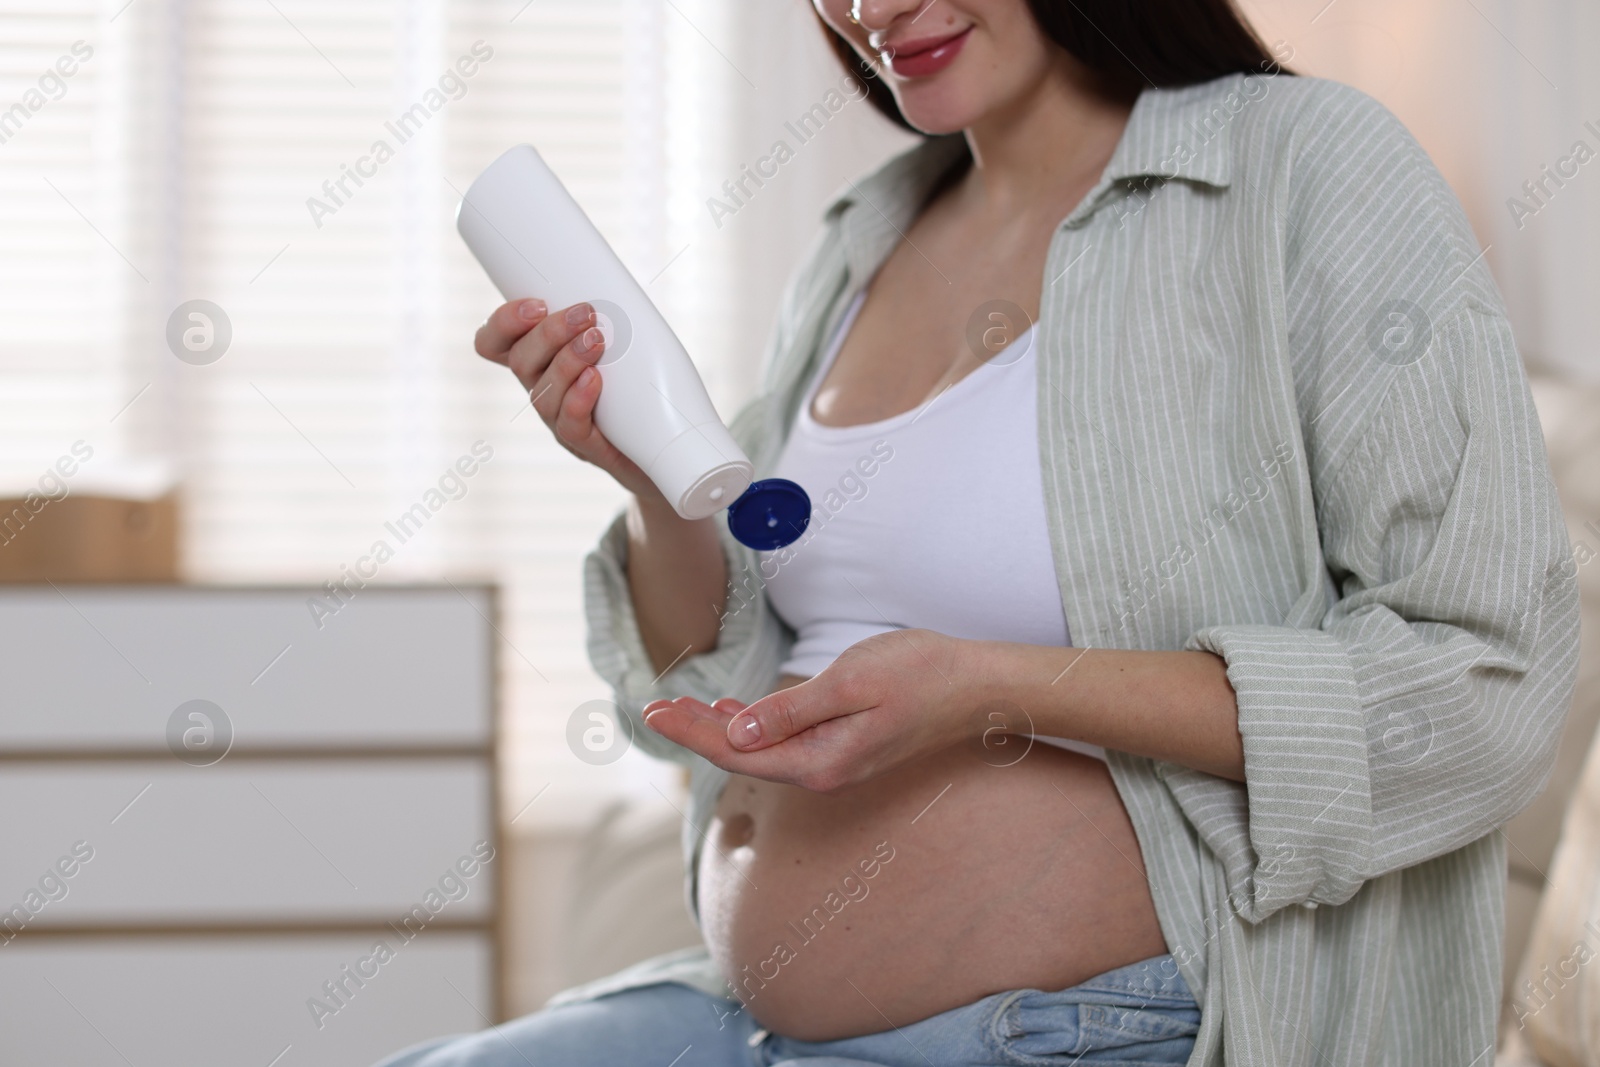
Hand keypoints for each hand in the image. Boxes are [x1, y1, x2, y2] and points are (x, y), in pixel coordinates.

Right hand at [473, 298, 662, 504]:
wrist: (664, 444)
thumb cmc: (638, 386)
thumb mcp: (619, 343)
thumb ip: (608, 316)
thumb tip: (620, 281)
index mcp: (539, 361)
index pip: (494, 343)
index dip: (504, 323)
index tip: (537, 304)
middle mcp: (541, 390)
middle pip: (520, 362)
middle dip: (549, 333)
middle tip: (585, 313)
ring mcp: (559, 421)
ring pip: (543, 393)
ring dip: (567, 361)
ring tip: (596, 341)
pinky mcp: (586, 447)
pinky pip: (570, 426)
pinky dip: (579, 399)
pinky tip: (595, 380)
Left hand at [641, 629, 977, 791]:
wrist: (974, 686)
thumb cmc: (919, 676)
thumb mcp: (851, 685)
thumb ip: (792, 712)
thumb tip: (737, 736)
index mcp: (820, 762)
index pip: (737, 754)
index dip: (691, 733)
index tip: (653, 712)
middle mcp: (823, 770)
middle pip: (742, 755)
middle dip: (695, 732)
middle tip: (652, 707)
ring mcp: (833, 760)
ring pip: (761, 748)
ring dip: (719, 728)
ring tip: (681, 706)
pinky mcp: (843, 744)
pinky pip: (784, 741)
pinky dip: (752, 725)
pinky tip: (733, 712)